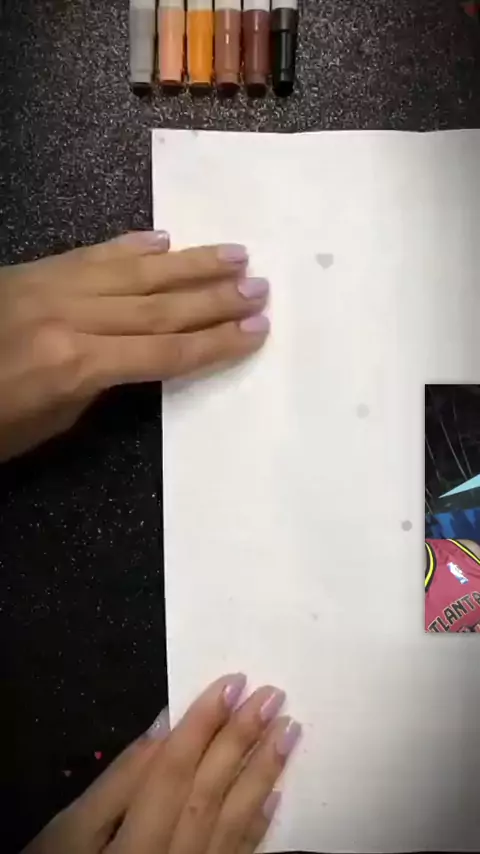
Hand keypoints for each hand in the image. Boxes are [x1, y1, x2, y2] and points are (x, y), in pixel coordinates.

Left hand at [0, 232, 269, 460]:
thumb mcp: (46, 425)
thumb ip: (95, 386)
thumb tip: (133, 357)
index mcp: (77, 365)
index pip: (166, 351)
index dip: (216, 343)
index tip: (257, 331)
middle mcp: (73, 316)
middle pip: (161, 305)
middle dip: (216, 297)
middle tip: (261, 286)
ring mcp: (53, 285)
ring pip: (136, 270)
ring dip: (190, 263)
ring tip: (234, 254)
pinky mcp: (35, 270)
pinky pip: (93, 253)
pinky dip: (131, 246)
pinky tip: (163, 240)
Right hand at [24, 674, 300, 853]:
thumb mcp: (68, 834)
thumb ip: (119, 782)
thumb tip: (163, 727)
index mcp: (137, 839)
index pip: (176, 768)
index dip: (205, 722)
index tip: (234, 681)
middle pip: (211, 789)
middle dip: (243, 738)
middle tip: (274, 695)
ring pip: (234, 820)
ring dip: (264, 772)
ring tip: (288, 731)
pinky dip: (257, 825)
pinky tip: (275, 794)